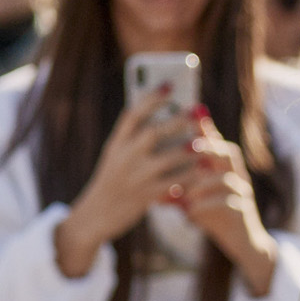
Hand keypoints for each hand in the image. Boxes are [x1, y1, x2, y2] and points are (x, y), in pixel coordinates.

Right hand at [54, 97, 195, 277]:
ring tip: (203, 143)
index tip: (169, 85)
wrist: (96, 215)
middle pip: (154, 132)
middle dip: (178, 121)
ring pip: (168, 159)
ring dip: (189, 149)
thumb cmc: (112, 180)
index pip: (133, 114)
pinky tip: (201, 168)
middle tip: (196, 111)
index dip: (151, 98)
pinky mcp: (146, 196)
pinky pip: (174, 183)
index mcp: (116, 143)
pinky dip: (190, 175)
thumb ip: (134, 139)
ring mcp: (135, 177)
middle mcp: (124, 157)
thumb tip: (168, 120)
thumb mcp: (115, 156)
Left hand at [178, 111, 277, 295]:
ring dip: (201, 184)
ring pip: (226, 179)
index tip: (186, 117)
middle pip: (228, 152)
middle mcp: (238, 176)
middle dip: (207, 149)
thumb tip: (153, 177)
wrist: (242, 243)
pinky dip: (205, 207)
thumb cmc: (216, 217)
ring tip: (182, 194)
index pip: (216, 142)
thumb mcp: (197, 198)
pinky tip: (188, 214)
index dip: (204, 129)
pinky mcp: (243, 212)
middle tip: (186, 150)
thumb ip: (181, 186)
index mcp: (226, 168)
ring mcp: (243, 193)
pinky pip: (226, 204)